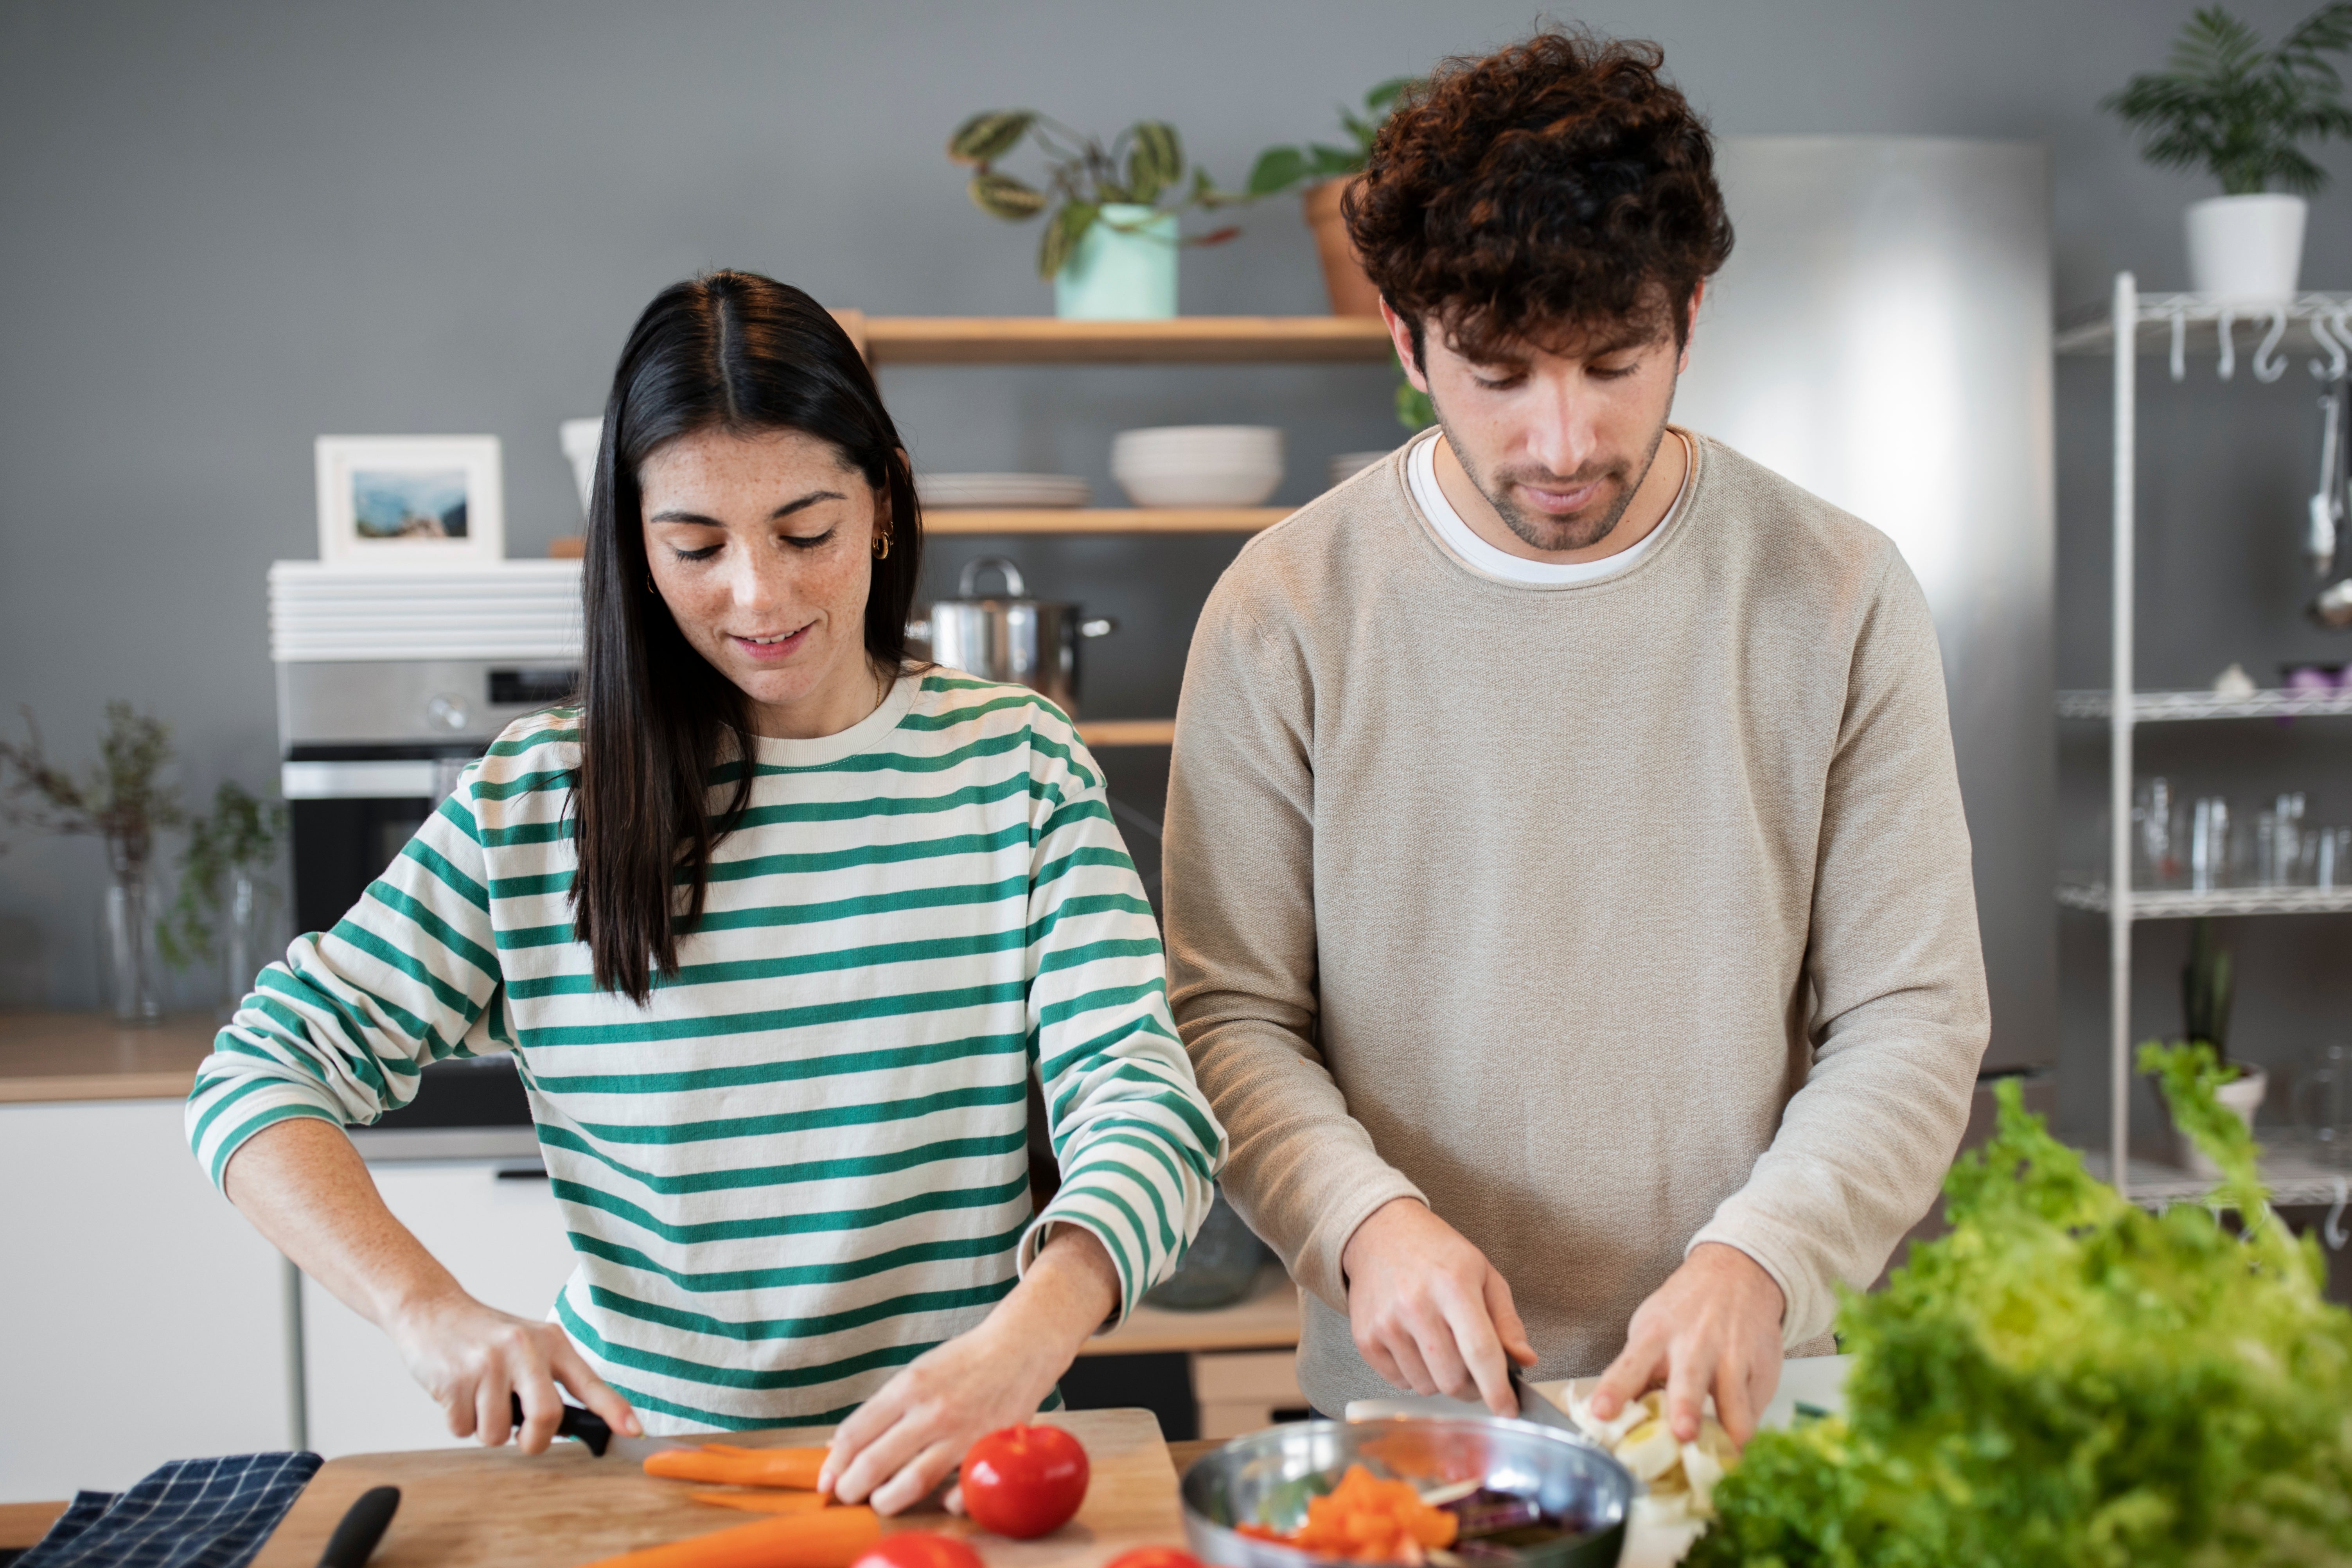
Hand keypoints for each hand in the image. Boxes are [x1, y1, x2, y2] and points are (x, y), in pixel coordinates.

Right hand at [385, 1289, 640, 1454]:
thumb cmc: (484, 1337)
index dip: (614, 1409)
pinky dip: (458, 1422)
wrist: (431, 1309)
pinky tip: (456, 1392)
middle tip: (521, 1435)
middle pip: (547, 1417)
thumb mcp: (527, 1344)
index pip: (589, 1381)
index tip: (634, 1431)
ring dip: (485, 1429)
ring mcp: (488, 1363)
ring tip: (478, 1396)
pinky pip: (462, 1430)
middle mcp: (524, 1349)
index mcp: (550, 1342)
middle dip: (533, 1440)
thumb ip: (550, 1379)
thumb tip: (570, 1427)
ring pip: (497, 1434)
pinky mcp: (455, 1379)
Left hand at [821, 1226, 1118, 1514]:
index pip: (855, 1433)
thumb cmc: (964, 1362)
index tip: (827, 1479)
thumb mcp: (916, 1373)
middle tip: (849, 1494)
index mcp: (908, 1386)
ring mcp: (961, 1433)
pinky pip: (959, 1491)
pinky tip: (937, 1500)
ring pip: (910, 1484)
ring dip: (886, 1501)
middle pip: (874, 1464)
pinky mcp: (987, 1449)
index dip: (834, 1463)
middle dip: (852, 1488)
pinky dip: (945, 1502)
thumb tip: (841, 1446)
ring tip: (881, 1501)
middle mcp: (931, 1410)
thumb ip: (882, 1410)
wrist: (1021, 1347)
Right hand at [1340, 1198, 1535, 1414]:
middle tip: (1475, 1371)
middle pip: (1453, 1379)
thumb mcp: (1484, 1274)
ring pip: (1426, 1387)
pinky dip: (1414, 1375)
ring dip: (1441, 1379)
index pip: (1480, 1352)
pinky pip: (1399, 1383)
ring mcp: (1386, 1323)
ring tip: (1441, 1347)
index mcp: (1453, 1285)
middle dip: (1472, 1387)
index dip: (1497, 1389)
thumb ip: (1506, 1321)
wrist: (1380, 1233)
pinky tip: (1415, 1344)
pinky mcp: (1365, 1338)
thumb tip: (1525, 1361)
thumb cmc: (1438, 1254)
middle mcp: (1416, 1305)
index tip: (1508, 1411)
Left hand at [1589, 1242, 1784, 1445]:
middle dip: (1686, 1407)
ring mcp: (1731, 1356)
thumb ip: (1640, 1372)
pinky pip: (1756, 1404)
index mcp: (1654, 1336)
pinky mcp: (1761, 1367)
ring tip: (1731, 1451)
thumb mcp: (1652, 1328)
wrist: (1737, 1273)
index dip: (1614, 1391)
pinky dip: (1750, 1426)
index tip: (1601, 1413)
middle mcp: (1693, 1345)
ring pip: (1733, 1398)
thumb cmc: (1685, 1311)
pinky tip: (1742, 1441)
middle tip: (1683, 1433)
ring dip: (1732, 1427)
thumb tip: (1619, 1422)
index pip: (1629, 1367)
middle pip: (1687, 1380)